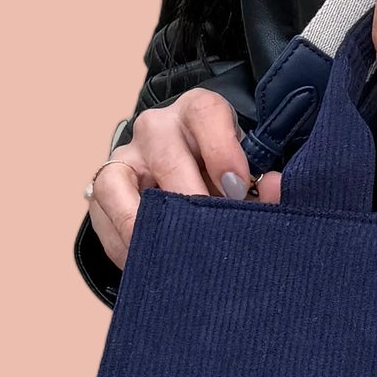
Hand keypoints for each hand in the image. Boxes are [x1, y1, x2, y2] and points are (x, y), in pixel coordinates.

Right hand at [85, 87, 278, 269]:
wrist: (186, 173)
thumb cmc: (221, 175)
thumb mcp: (247, 173)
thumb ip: (264, 186)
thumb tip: (273, 189)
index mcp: (197, 113)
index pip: (205, 114)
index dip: (222, 150)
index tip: (238, 188)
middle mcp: (156, 128)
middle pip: (165, 153)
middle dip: (187, 196)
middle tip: (208, 233)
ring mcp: (123, 158)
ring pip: (116, 182)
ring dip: (141, 221)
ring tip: (167, 252)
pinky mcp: (102, 189)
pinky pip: (103, 216)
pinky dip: (124, 244)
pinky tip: (148, 263)